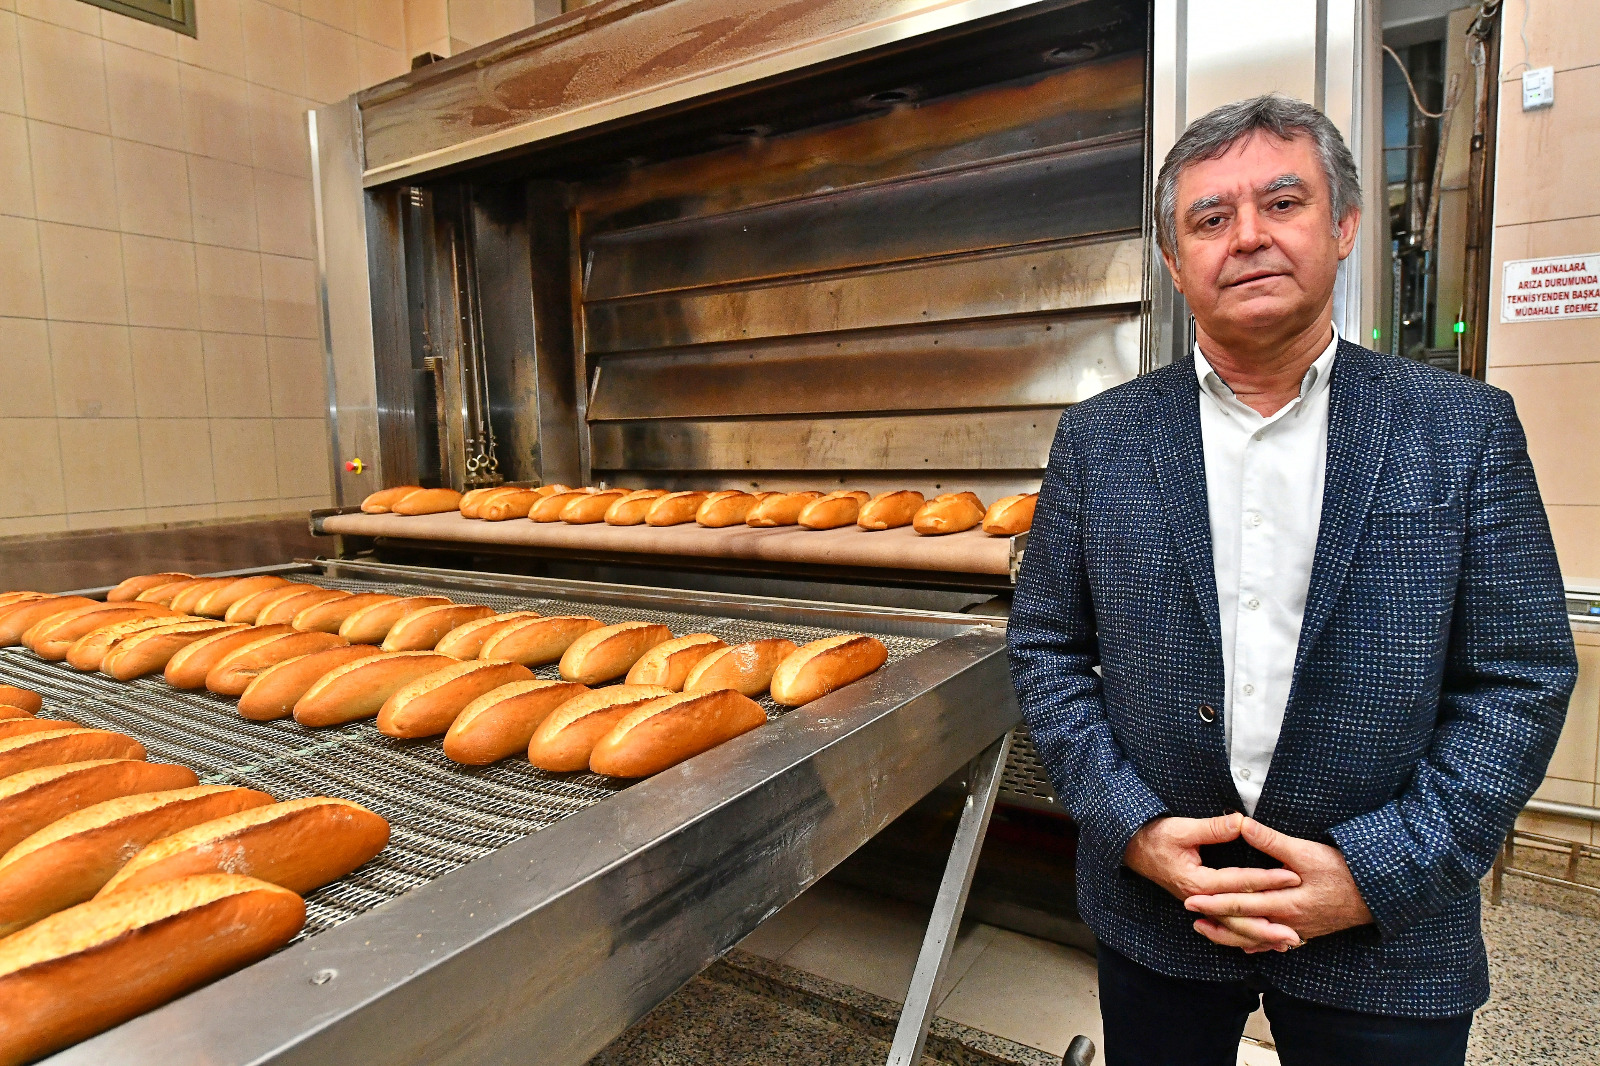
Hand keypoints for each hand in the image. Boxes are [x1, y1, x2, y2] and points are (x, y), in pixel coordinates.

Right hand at [1125, 814, 1303, 953]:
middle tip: (1295, 934)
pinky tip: (1263, 941)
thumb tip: (1241, 822)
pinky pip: (1226, 925)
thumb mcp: (1181, 828)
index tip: (1292, 877)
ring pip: (1233, 927)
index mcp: (1196, 882)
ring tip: (1286, 944)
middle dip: (1268, 925)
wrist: (1132, 849)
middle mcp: (1199, 899)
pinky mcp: (1202, 905)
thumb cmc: (1155, 837)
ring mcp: (1200, 905)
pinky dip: (1245, 935)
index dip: (1267, 880)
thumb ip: (1213, 828)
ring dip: (1260, 936)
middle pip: (1238, 918)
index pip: (1239, 883)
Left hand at [1184, 817, 1373, 949]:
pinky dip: (1258, 943)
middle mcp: (1289, 923)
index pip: (1240, 905)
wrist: (1379, 895)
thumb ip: (1271, 841)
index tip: (1191, 899)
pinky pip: (1276, 942)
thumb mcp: (1307, 851)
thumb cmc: (1344, 871)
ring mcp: (1299, 931)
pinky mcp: (1307, 932)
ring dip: (1231, 935)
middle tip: (1190, 915)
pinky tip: (1247, 946)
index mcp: (1285, 904)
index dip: (1213, 902)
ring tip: (1207, 931)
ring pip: (1258, 938)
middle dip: (1215, 921)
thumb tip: (1242, 824)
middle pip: (1244, 926)